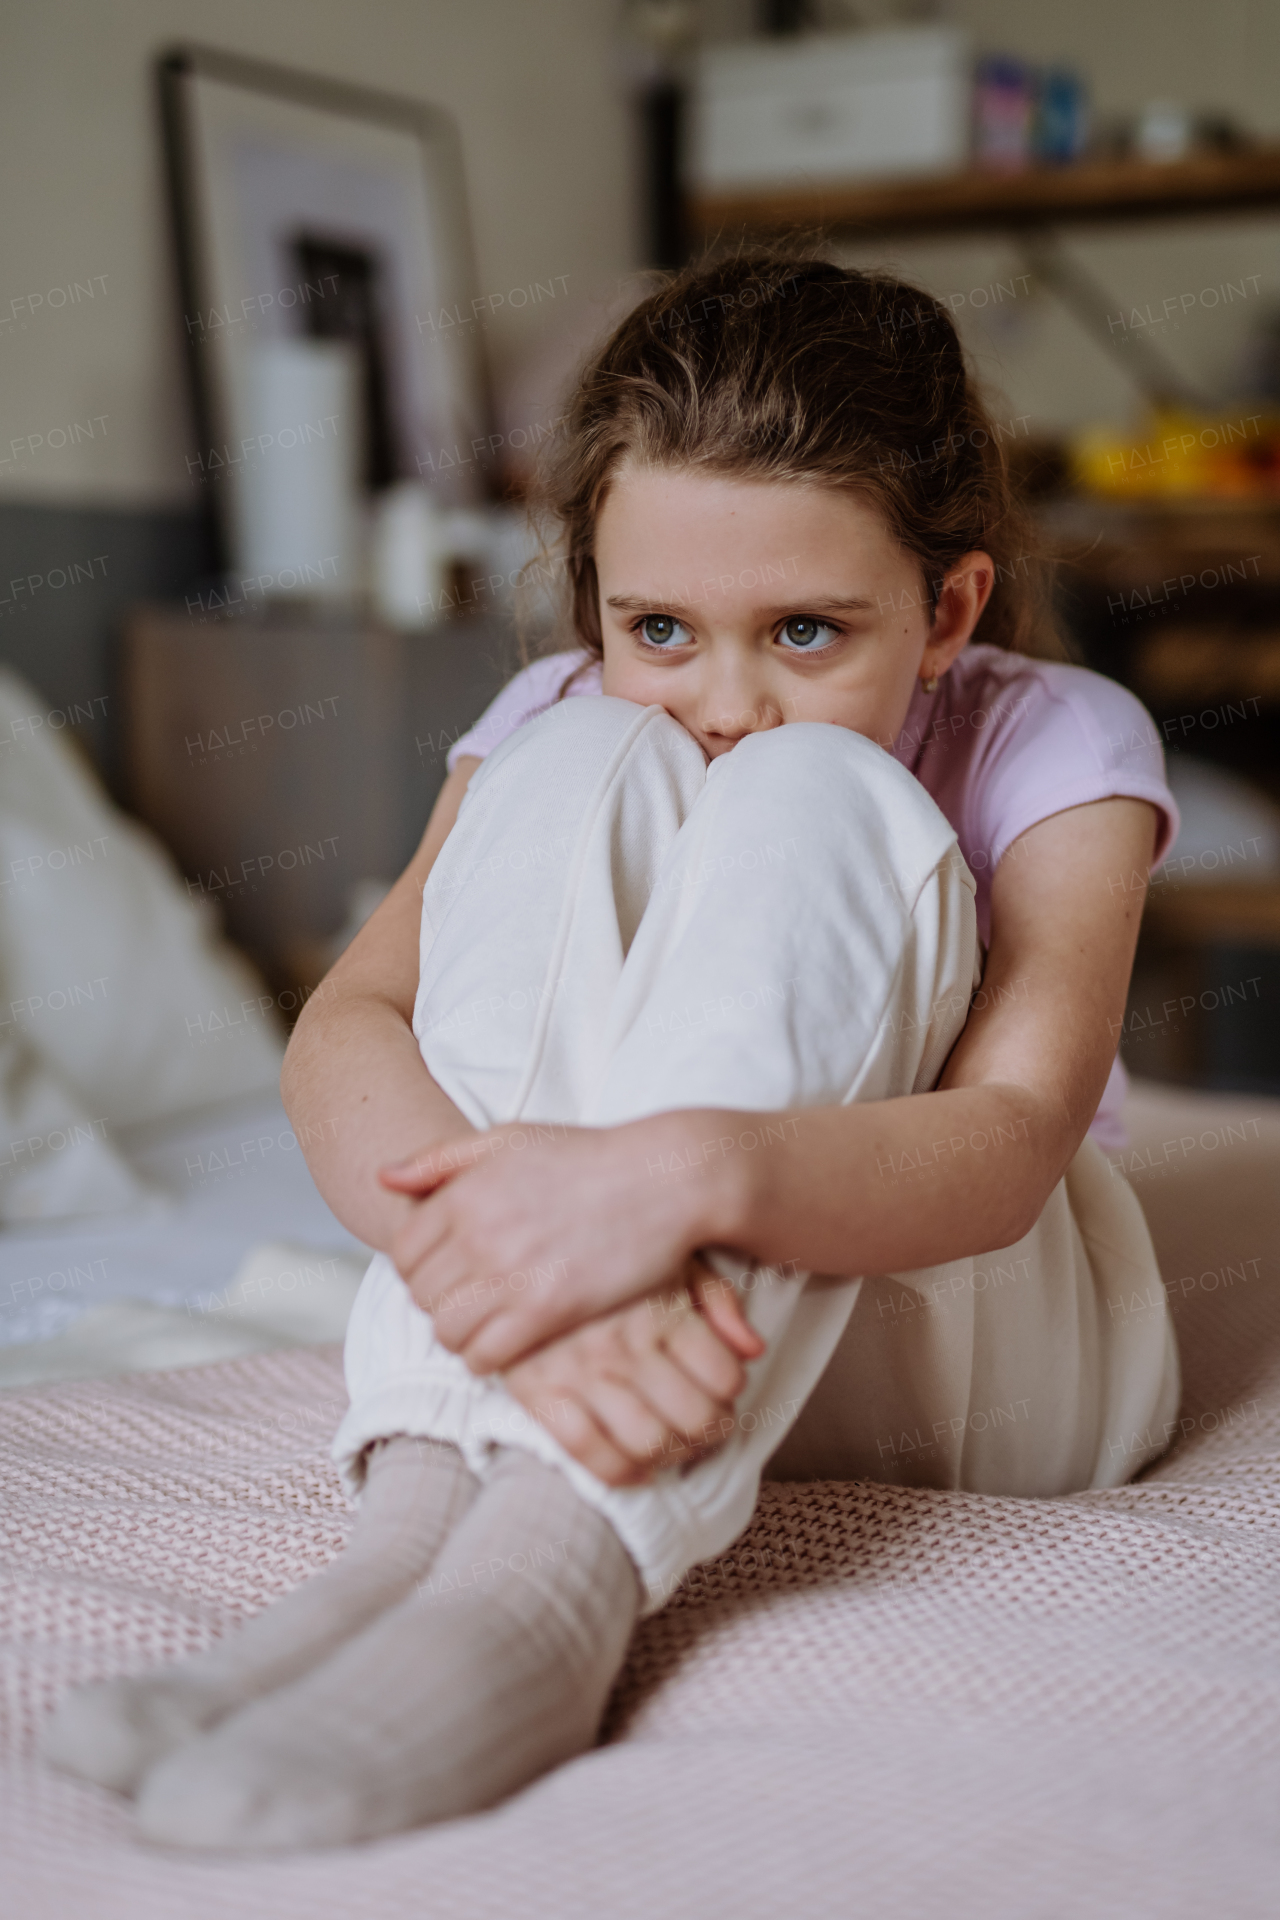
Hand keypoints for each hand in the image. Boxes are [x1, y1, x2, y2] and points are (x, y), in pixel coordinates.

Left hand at [379, 1114, 735, 1371]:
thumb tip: (383, 1178)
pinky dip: (487, 1358)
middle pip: (421, 1295)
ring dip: (461, 1334)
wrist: (664, 1179)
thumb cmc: (589, 1157)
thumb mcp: (511, 1139)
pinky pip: (484, 1355)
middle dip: (440, 1302)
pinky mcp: (546, 1309)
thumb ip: (442, 1158)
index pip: (404, 1252)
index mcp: (465, 1191)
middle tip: (471, 1301)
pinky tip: (509, 1344)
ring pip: (446, 1331)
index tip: (449, 1273)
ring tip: (487, 1325)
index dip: (419, 1269)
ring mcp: (511, 1273)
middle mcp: (478, 1232)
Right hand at [501, 1260, 764, 1486]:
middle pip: (696, 1419)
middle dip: (713, 1432)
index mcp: (660, 1308)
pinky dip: (622, 1472)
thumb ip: (717, 1299)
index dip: (733, 1393)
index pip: (724, 1378)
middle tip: (709, 1426)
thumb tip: (753, 1349)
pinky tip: (636, 1465)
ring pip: (651, 1443)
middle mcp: (624, 1343)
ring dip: (674, 1456)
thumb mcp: (669, 1257)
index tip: (724, 1391)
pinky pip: (591, 1454)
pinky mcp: (539, 1392)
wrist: (515, 1243)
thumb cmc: (607, 1255)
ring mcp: (580, 1371)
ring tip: (676, 1444)